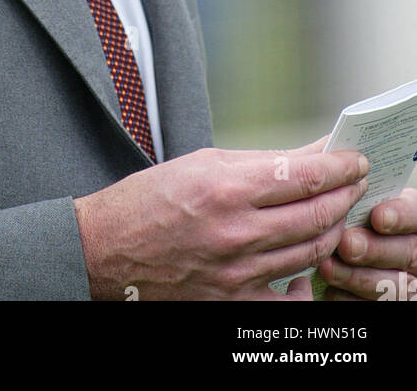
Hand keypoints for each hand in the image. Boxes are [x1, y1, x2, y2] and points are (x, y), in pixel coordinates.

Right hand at [73, 137, 368, 300]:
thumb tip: (305, 154)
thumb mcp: (200, 164)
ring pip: (310, 252)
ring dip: (330, 230)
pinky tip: (304, 264)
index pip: (304, 175)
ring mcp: (236, 273)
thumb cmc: (146, 202)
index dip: (338, 166)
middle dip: (343, 195)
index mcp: (224, 188)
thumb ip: (258, 163)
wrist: (104, 252)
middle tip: (352, 183)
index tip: (352, 159)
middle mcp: (234, 232)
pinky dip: (305, 279)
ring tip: (333, 213)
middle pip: (316, 214)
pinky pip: (289, 296)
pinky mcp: (232, 303)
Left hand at [319, 186, 416, 300]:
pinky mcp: (387, 301)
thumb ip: (361, 195)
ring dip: (356, 277)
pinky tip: (330, 288)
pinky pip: (371, 306)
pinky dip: (349, 298)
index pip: (416, 216)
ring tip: (328, 267)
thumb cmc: (360, 217)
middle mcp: (416, 254)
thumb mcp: (369, 200)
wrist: (365, 247)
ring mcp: (406, 282)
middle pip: (407, 254)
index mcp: (413, 222)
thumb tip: (339, 178)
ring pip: (391, 286)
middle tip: (347, 244)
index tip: (378, 216)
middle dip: (375, 250)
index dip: (400, 217)